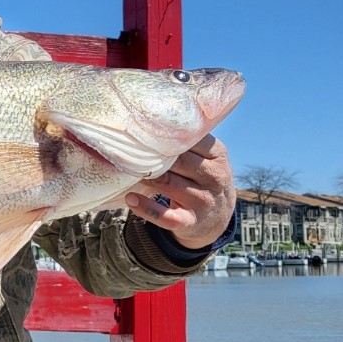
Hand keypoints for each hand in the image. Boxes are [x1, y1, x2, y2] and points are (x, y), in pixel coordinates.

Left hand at [125, 134, 235, 249]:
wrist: (218, 217)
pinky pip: (166, 215)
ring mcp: (203, 201)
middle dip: (151, 156)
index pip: (189, 140)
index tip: (141, 130)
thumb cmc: (203, 177)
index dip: (163, 136)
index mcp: (217, 155)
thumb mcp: (206, 157)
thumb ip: (188, 141)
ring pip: (167, 183)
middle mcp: (214, 177)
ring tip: (124, 169)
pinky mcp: (190, 221)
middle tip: (126, 149)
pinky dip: (146, 208)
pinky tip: (131, 199)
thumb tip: (152, 120)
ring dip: (144, 176)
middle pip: (176, 161)